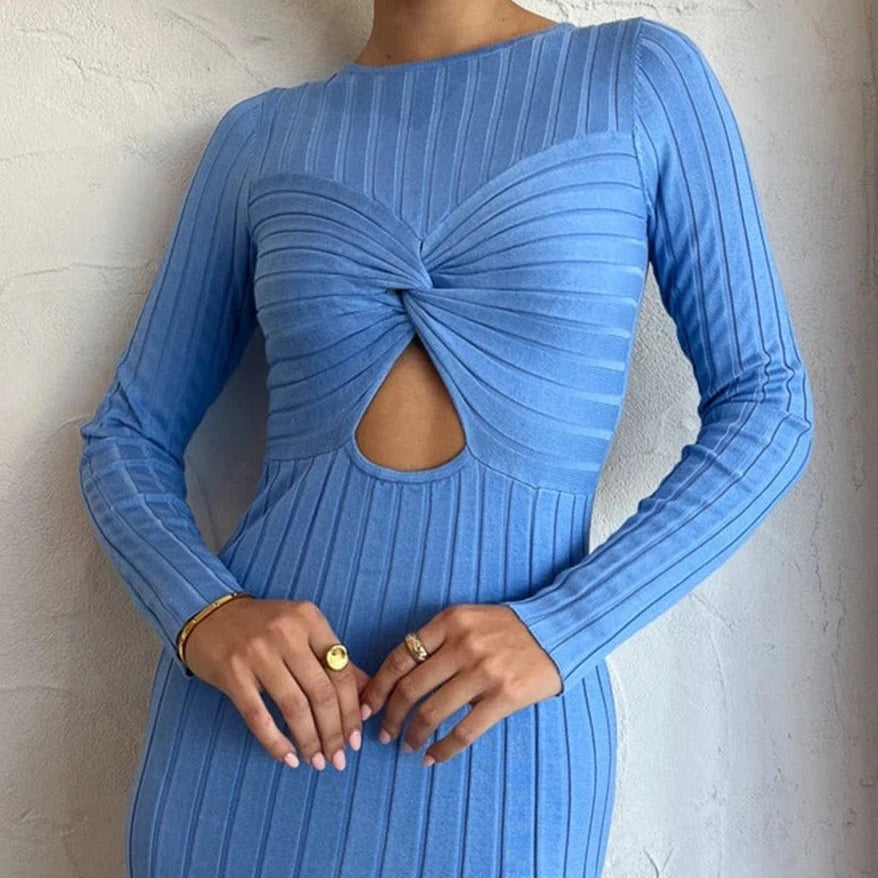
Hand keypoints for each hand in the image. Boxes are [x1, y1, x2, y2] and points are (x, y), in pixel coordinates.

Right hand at [184, 596, 370, 771]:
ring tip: (317, 762)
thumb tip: (367, 695)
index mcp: (310, 619)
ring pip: (294, 707)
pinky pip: (259, 716)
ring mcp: (257, 652)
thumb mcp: (303, 631)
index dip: (352, 710)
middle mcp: (286, 633)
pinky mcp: (232, 673)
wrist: (210, 615)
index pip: (341, 671)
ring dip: (309, 740)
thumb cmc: (264, 626)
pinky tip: (288, 757)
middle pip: (321, 692)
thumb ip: (334, 658)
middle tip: (339, 759)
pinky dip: (276, 742)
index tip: (356, 738)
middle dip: (334, 732)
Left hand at [358, 604, 561, 766]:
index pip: (400, 657)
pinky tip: (432, 758)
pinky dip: (443, 749)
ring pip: (432, 711)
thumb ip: (438, 639)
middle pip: (410, 687)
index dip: (378, 686)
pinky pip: (464, 730)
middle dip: (390, 716)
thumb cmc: (507, 627)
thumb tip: (401, 675)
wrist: (556, 631)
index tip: (367, 707)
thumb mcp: (468, 618)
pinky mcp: (504, 697)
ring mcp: (483, 671)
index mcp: (449, 621)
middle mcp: (463, 645)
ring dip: (413, 734)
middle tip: (383, 734)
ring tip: (406, 747)